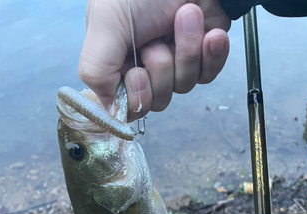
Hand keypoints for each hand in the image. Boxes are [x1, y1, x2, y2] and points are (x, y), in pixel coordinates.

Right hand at [79, 0, 229, 121]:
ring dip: (186, 52)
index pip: (126, 105)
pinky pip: (207, 75)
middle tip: (157, 41)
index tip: (138, 74)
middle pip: (156, 101)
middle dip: (161, 71)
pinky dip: (211, 56)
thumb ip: (96, 68)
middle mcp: (144, 64)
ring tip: (186, 15)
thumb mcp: (106, 21)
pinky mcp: (203, 57)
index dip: (135, 97)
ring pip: (182, 86)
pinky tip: (211, 35)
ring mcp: (175, 61)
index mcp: (117, 59)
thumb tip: (107, 106)